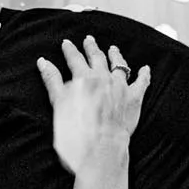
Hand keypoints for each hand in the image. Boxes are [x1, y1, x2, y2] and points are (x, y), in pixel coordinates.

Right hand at [38, 36, 148, 175]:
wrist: (100, 149)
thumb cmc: (76, 132)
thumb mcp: (57, 104)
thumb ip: (52, 81)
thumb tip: (43, 62)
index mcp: (84, 78)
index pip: (75, 59)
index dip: (70, 50)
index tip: (67, 43)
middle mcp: (103, 78)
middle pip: (97, 57)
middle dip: (92, 47)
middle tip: (89, 40)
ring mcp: (121, 87)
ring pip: (119, 65)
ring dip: (116, 55)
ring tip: (113, 49)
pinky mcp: (133, 99)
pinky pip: (141, 83)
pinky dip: (144, 74)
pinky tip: (145, 69)